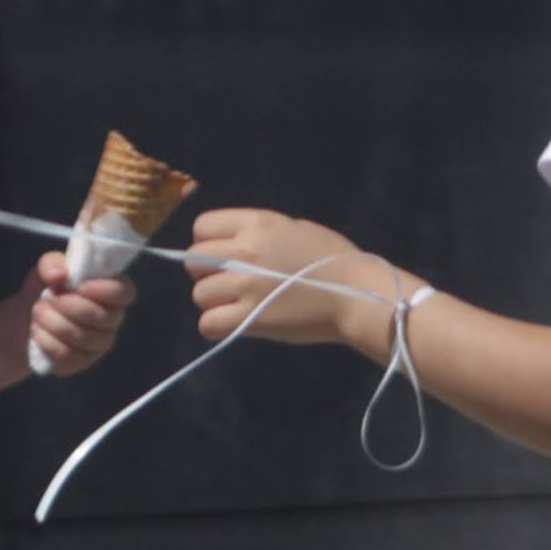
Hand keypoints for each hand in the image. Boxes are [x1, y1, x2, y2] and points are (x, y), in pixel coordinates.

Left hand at [24, 254, 131, 377]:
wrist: (24, 320)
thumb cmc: (44, 290)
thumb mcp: (44, 270)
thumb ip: (52, 264)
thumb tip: (60, 274)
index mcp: (110, 291)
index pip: (124, 292)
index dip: (104, 290)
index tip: (79, 287)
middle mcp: (111, 319)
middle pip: (102, 317)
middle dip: (68, 306)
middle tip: (46, 300)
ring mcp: (99, 343)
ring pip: (83, 338)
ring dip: (53, 323)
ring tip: (38, 314)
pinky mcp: (81, 361)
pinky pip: (68, 356)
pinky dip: (47, 341)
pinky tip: (38, 331)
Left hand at [185, 207, 392, 351]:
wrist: (357, 294)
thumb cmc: (333, 259)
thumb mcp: (295, 228)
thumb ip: (259, 234)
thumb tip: (230, 245)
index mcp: (257, 223)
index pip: (202, 227)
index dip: (207, 243)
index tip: (223, 257)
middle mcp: (245, 250)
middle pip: (193, 261)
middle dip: (206, 273)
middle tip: (230, 284)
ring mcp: (244, 285)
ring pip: (199, 295)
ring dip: (214, 302)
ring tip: (239, 305)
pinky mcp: (249, 318)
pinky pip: (208, 323)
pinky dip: (216, 326)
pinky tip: (236, 322)